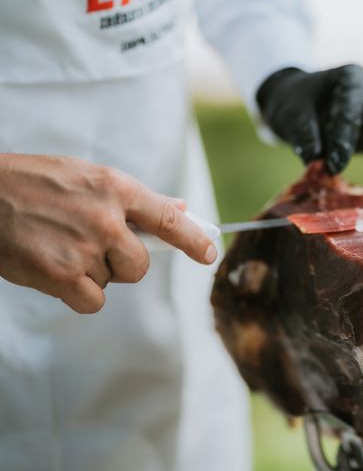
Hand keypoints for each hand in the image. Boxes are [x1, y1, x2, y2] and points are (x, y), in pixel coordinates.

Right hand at [0, 154, 216, 313]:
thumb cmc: (35, 183)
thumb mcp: (88, 177)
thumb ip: (135, 198)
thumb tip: (179, 207)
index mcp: (116, 188)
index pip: (168, 219)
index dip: (193, 240)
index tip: (209, 254)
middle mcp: (106, 218)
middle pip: (141, 266)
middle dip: (124, 264)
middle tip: (93, 248)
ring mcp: (85, 248)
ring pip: (113, 282)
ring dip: (93, 273)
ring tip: (62, 247)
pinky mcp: (62, 275)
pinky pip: (94, 302)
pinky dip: (78, 294)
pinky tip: (56, 269)